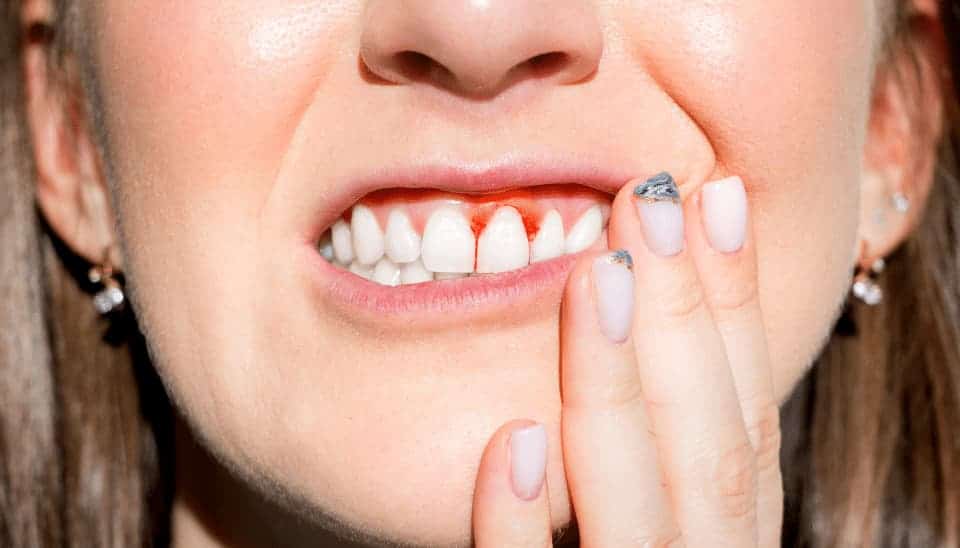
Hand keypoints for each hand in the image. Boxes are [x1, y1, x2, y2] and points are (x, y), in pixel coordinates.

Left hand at [472, 173, 782, 546]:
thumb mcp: (653, 514)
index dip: (740, 308)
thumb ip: (658, 445)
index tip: (720, 196)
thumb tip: (639, 302)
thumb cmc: (614, 545)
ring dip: (614, 392)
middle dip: (684, 320)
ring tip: (593, 278)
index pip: (748, 419)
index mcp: (726, 538)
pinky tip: (512, 439)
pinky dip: (522, 522)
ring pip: (639, 514)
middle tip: (651, 201)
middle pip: (709, 454)